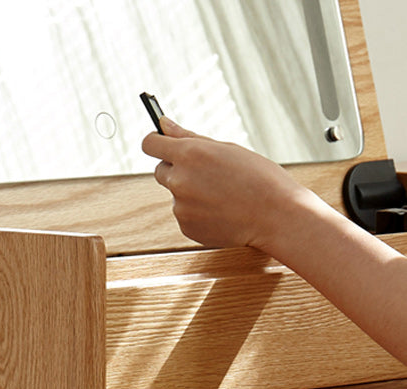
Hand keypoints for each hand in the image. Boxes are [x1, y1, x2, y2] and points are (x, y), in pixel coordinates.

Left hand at [141, 117, 307, 252]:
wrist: (276, 216)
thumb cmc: (258, 177)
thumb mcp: (226, 148)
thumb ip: (189, 137)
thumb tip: (163, 125)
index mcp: (189, 154)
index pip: (150, 144)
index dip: (155, 142)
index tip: (160, 143)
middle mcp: (179, 180)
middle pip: (160, 170)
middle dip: (176, 169)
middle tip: (204, 172)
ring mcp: (180, 207)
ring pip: (176, 194)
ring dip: (190, 193)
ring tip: (221, 195)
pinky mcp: (186, 226)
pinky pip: (185, 214)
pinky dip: (198, 212)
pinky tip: (221, 211)